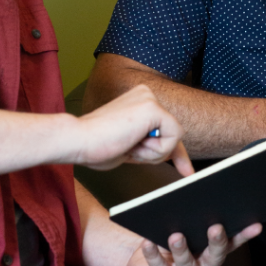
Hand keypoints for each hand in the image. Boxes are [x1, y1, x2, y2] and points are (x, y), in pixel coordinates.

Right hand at [73, 84, 193, 176]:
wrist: (80, 141)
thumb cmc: (97, 145)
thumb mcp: (132, 145)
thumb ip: (151, 144)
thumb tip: (175, 155)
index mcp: (140, 100)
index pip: (167, 128)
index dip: (177, 154)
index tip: (186, 171)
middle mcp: (147, 95)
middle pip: (172, 136)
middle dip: (156, 153)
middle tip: (129, 148)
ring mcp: (150, 99)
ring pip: (173, 139)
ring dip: (151, 153)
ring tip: (127, 144)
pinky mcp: (153, 108)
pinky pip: (172, 140)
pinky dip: (154, 150)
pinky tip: (133, 142)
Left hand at [126, 222, 262, 265]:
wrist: (138, 257)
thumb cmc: (163, 237)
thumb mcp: (181, 226)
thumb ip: (192, 215)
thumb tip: (198, 189)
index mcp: (211, 253)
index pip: (231, 243)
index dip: (244, 235)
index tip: (255, 224)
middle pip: (214, 258)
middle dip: (216, 243)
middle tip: (215, 228)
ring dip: (182, 251)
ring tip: (176, 236)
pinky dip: (153, 256)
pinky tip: (149, 243)